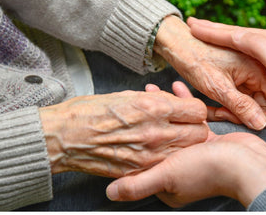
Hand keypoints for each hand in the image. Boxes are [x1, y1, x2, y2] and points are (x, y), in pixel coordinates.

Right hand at [39, 90, 208, 176]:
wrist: (65, 137)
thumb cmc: (90, 112)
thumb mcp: (128, 95)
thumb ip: (156, 100)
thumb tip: (172, 102)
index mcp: (153, 108)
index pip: (197, 110)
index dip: (193, 109)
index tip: (187, 110)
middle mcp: (156, 132)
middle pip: (199, 134)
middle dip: (194, 128)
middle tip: (183, 124)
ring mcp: (149, 155)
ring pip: (186, 152)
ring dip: (182, 144)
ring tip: (169, 137)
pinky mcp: (140, 170)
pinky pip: (166, 164)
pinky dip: (166, 158)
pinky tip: (154, 150)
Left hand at [106, 82, 265, 207]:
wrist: (248, 165)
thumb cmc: (207, 172)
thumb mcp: (167, 177)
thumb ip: (138, 184)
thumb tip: (110, 193)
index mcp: (167, 181)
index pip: (143, 158)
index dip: (133, 138)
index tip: (124, 117)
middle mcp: (179, 168)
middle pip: (157, 140)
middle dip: (146, 117)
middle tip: (137, 96)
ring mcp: (194, 153)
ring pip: (172, 127)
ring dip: (164, 108)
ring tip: (153, 88)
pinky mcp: (209, 140)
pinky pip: (191, 120)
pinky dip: (184, 104)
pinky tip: (178, 88)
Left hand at [154, 16, 265, 128]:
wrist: (177, 43)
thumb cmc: (195, 59)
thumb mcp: (217, 86)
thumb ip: (240, 105)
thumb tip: (260, 124)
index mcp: (261, 68)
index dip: (258, 116)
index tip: (233, 116)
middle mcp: (260, 70)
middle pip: (264, 104)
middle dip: (243, 114)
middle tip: (220, 114)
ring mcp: (250, 74)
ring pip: (251, 103)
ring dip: (234, 111)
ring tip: (214, 111)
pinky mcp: (240, 77)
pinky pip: (242, 97)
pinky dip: (229, 105)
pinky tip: (213, 106)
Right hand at [187, 17, 265, 118]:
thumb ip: (256, 45)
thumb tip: (234, 34)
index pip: (236, 32)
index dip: (214, 30)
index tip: (193, 26)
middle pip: (238, 34)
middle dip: (216, 29)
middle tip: (195, 24)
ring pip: (244, 42)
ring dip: (224, 37)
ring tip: (207, 32)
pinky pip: (252, 52)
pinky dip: (237, 49)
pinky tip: (232, 48)